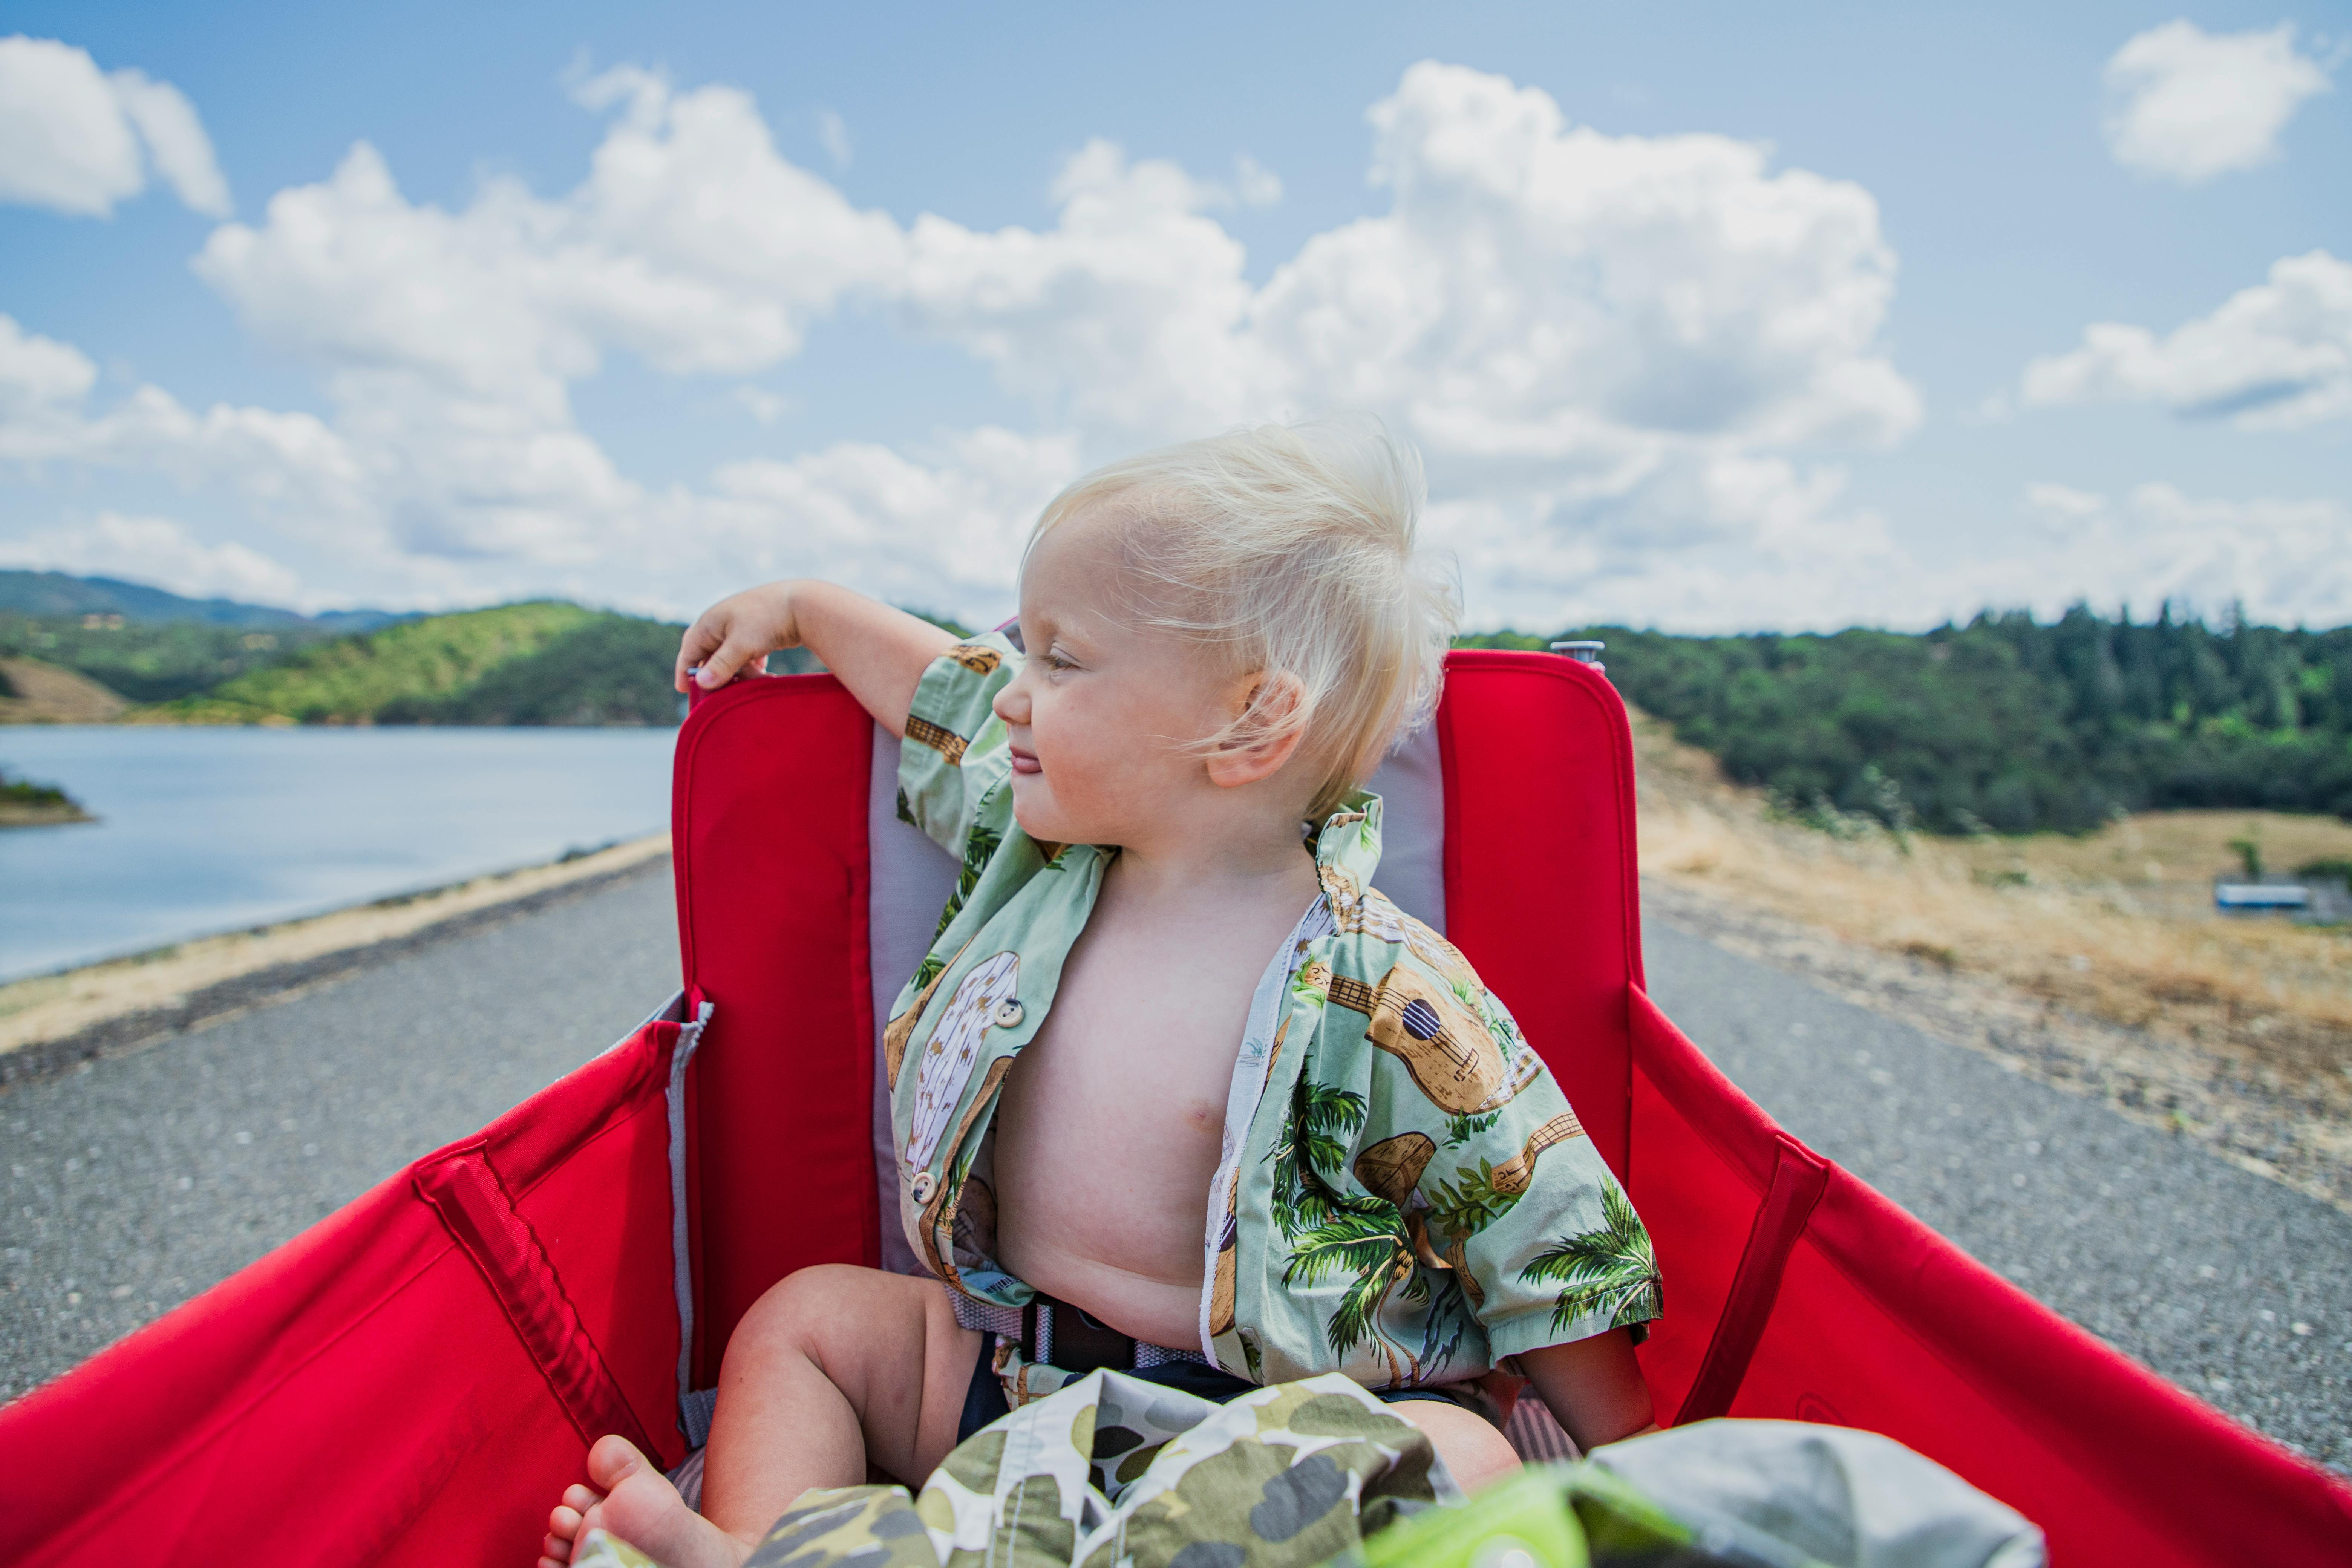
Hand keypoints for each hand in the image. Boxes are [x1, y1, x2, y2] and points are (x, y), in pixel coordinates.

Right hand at [675, 582, 800, 692]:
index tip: (685, 691)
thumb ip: (721, 666)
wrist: (803, 604)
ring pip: (730, 659)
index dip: (686, 672)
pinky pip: (746, 656)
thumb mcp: (742, 646)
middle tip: (720, 695)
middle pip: (709, 657)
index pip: (690, 651)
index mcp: (710, 622)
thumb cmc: (767, 621)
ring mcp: (739, 627)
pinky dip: (752, 666)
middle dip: (717, 676)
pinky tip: (763, 671)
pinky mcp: (756, 633)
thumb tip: (701, 682)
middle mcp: (721, 623)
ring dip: (740, 673)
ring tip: (757, 679)